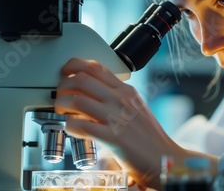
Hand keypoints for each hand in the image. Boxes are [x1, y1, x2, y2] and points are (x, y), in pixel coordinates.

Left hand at [54, 57, 183, 188]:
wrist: (163, 157)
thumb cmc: (148, 136)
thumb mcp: (135, 107)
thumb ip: (115, 97)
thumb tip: (90, 92)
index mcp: (126, 90)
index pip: (95, 67)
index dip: (73, 66)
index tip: (65, 72)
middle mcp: (121, 100)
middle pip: (82, 80)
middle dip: (62, 86)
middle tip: (60, 96)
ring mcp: (118, 118)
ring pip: (77, 101)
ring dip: (61, 105)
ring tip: (61, 112)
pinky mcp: (114, 138)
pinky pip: (82, 126)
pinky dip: (70, 126)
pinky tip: (72, 129)